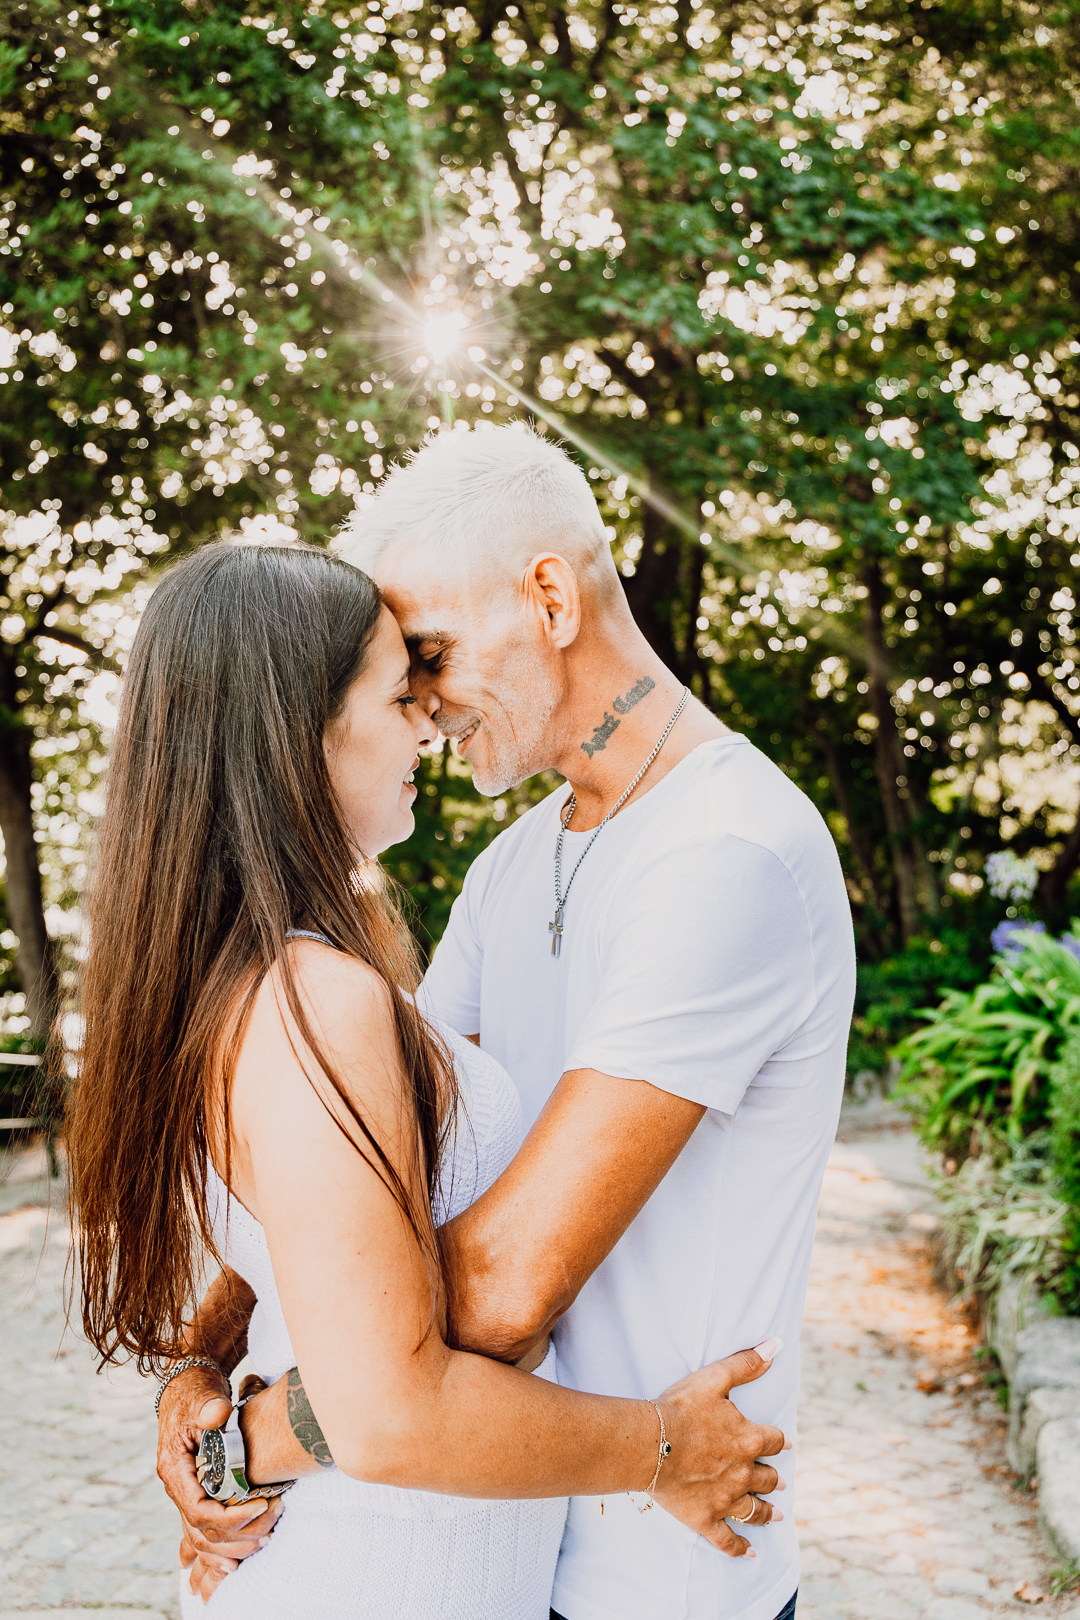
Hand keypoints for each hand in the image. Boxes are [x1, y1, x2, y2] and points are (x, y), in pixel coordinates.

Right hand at [159, 1366, 284, 1594]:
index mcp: (174, 1469)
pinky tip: (242, 1556)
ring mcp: (185, 1494)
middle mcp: (177, 1487)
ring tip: (266, 1540)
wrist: (187, 1388)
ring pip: (203, 1538)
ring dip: (233, 1546)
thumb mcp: (202, 1396)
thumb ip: (209, 1407)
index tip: (263, 1504)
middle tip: (273, 1525)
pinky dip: (223, 1545)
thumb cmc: (196, 1392)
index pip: (200, 1510)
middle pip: (202, 1532)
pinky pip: (205, 1531)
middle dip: (239, 1535)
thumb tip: (217, 1414)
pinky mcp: (197, 1494)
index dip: (231, 1516)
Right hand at [648, 1340, 789, 1557]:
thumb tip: (776, 1345)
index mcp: (748, 1438)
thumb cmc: (679, 1408)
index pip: (774, 1441)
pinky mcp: (706, 1519)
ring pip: (755, 1510)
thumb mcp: (714, 1379)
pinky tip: (751, 1553)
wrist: (648, 1444)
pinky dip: (741, 1549)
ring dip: (767, 1512)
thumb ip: (746, 1364)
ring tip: (777, 1514)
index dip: (778, 1441)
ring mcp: (725, 1499)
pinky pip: (728, 1540)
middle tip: (777, 1481)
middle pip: (768, 1478)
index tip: (782, 1443)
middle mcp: (743, 1472)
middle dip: (773, 1478)